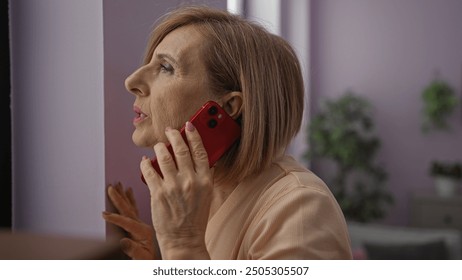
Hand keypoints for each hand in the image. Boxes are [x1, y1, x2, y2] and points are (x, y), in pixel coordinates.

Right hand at [102, 182, 159, 258]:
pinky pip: (134, 210)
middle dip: (119, 198)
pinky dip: (131, 200)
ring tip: (119, 185)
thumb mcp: (141, 258)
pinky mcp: (141, 226)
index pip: (127, 222)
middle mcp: (143, 226)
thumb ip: (133, 250)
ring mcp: (142, 225)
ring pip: (131, 207)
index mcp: (143, 232)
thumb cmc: (150, 261)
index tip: (104, 214)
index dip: (115, 218)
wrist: (160, 263)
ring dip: (124, 196)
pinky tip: (129, 191)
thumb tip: (123, 241)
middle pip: (129, 209)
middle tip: (111, 187)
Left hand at [140, 122, 212, 258]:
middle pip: (181, 149)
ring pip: (163, 155)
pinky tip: (145, 160)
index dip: (194, 135)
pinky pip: (149, 170)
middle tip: (170, 130)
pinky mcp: (157, 193)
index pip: (200, 151)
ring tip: (159, 146)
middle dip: (174, 135)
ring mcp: (173, 186)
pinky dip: (145, 162)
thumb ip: (205, 176)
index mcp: (205, 180)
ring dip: (160, 147)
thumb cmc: (195, 218)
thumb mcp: (207, 195)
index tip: (189, 126)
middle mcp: (190, 181)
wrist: (184, 239)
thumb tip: (203, 158)